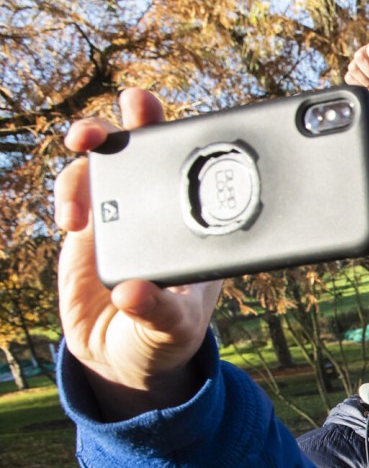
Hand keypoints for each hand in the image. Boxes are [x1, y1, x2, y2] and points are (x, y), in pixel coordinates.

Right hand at [56, 88, 222, 419]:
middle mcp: (161, 209)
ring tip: (85, 200)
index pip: (198, 170)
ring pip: (105, 161)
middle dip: (135, 118)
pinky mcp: (89, 226)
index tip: (174, 118)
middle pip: (149, 147)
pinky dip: (70, 194)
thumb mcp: (174, 329)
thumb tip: (131, 293)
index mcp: (198, 225)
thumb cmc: (165, 337)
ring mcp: (123, 212)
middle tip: (123, 112)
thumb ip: (158, 312)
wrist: (123, 356)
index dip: (187, 135)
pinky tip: (72, 222)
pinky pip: (77, 190)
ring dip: (92, 157)